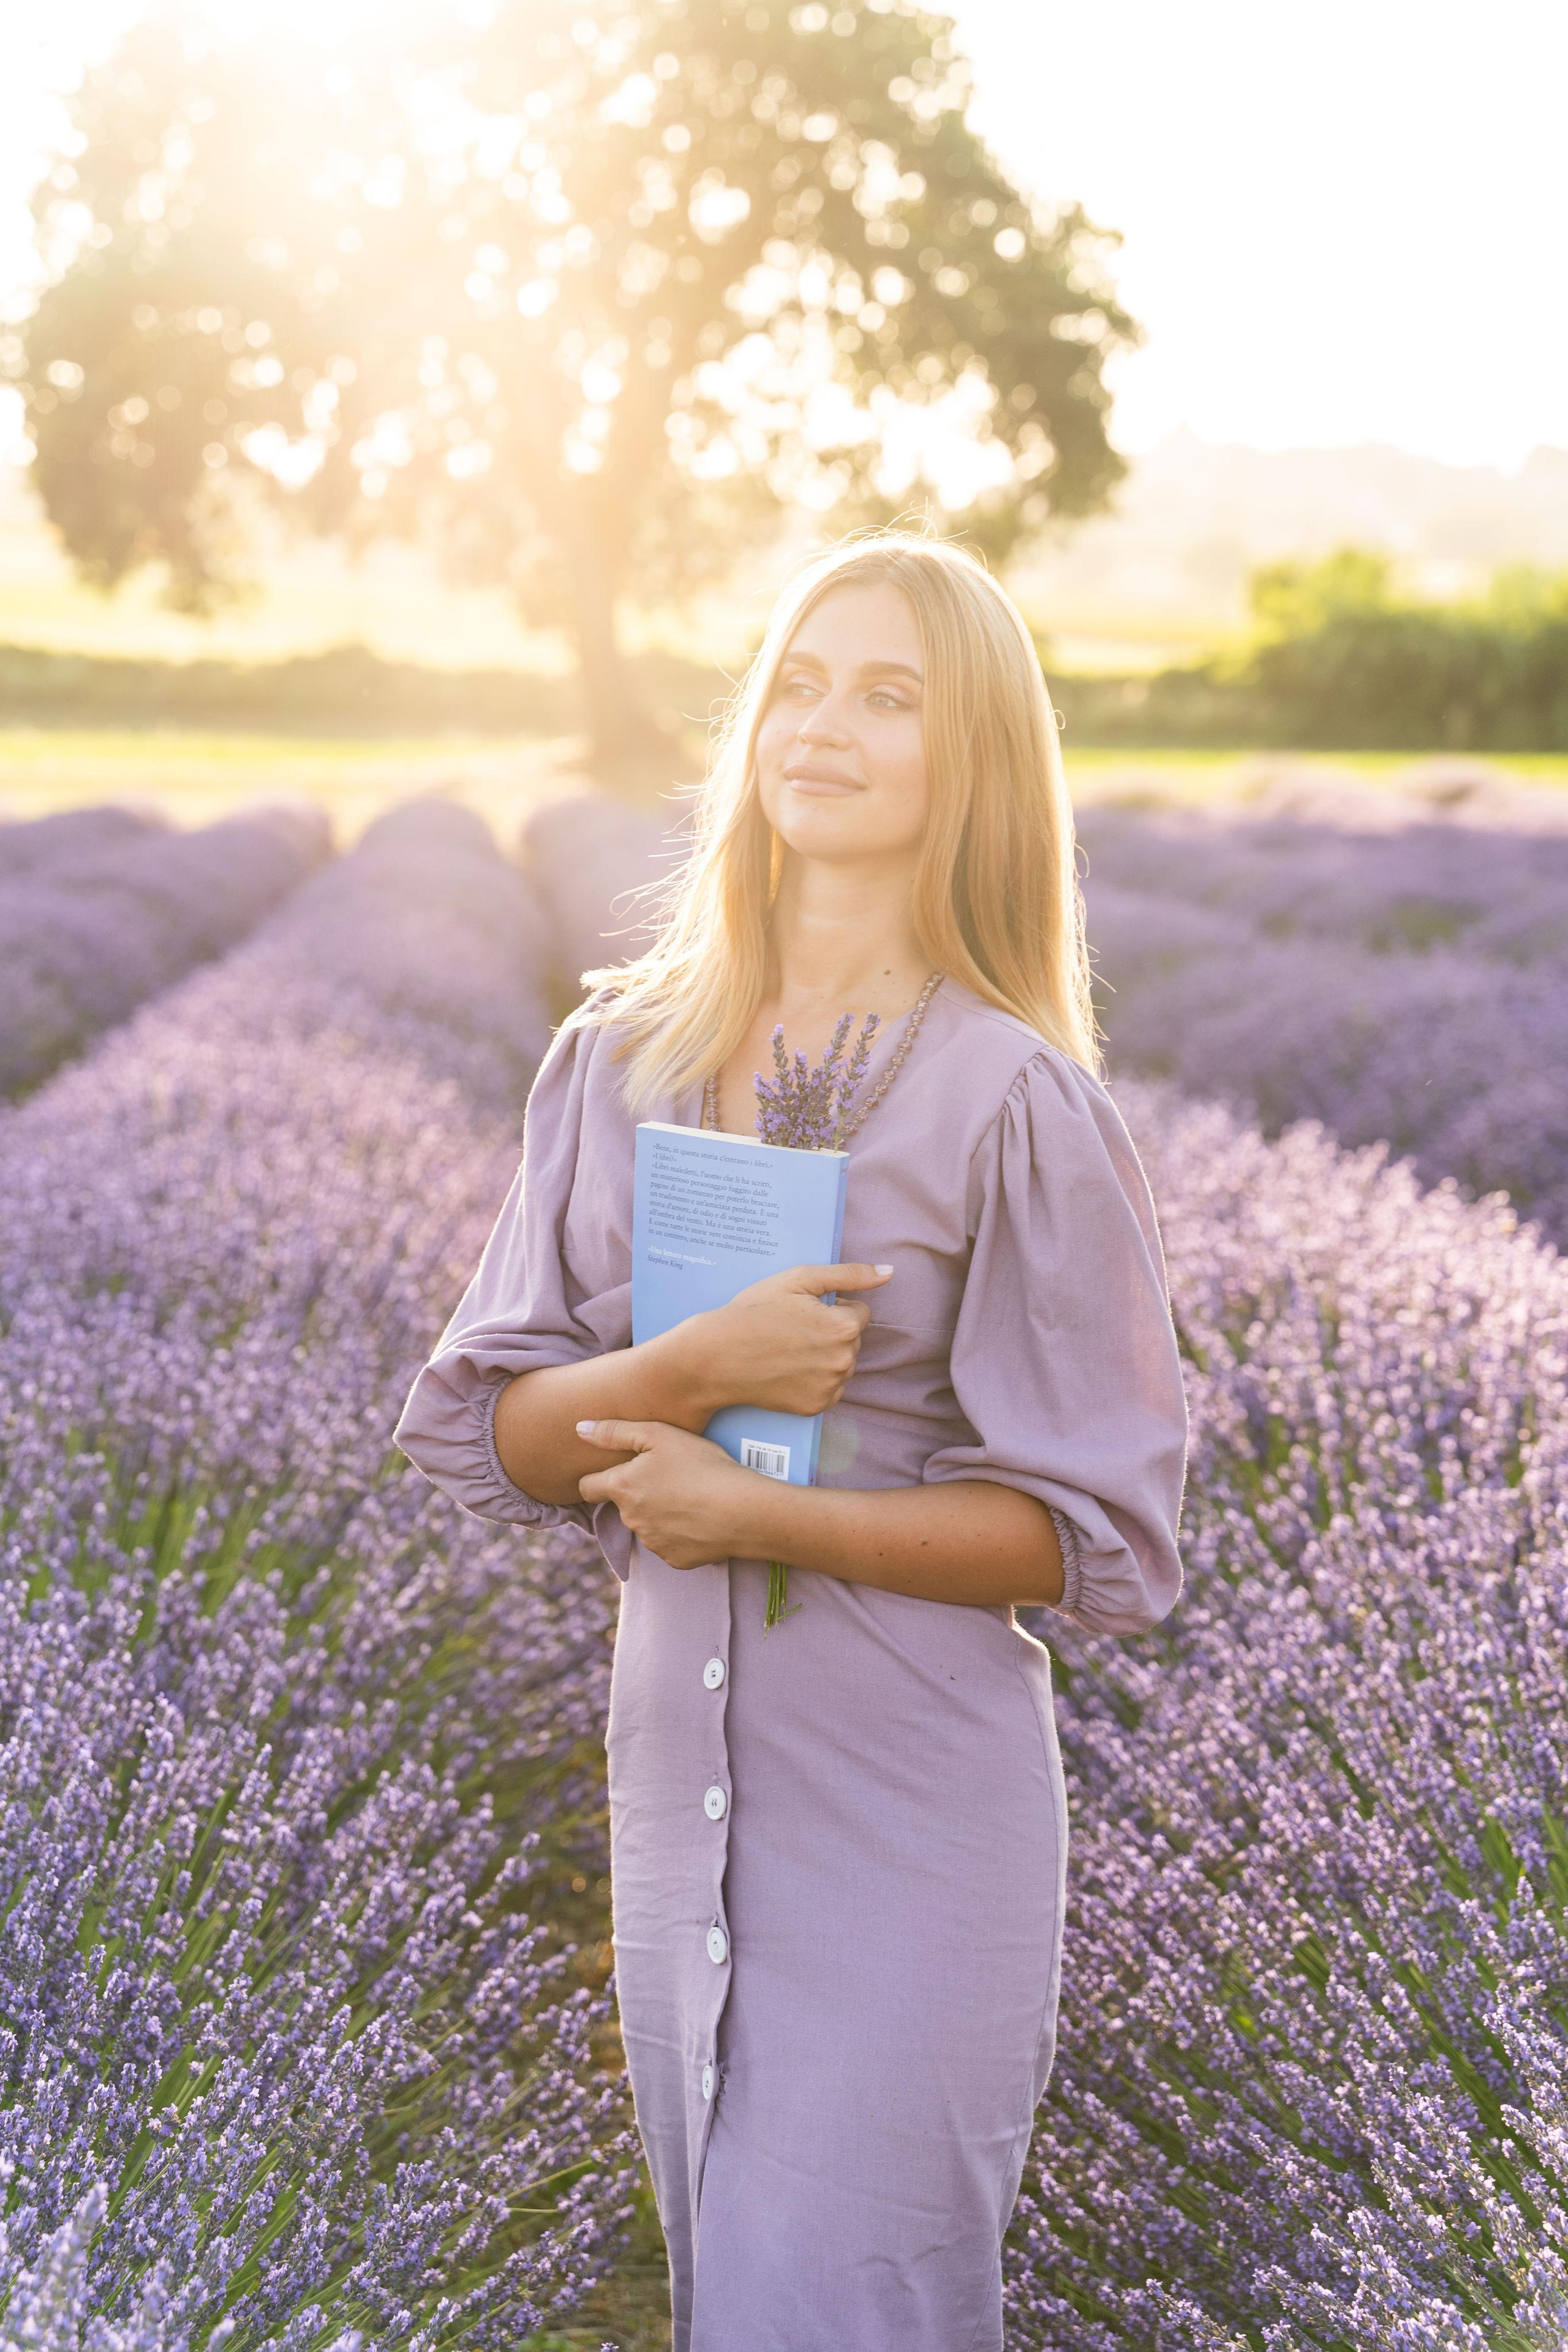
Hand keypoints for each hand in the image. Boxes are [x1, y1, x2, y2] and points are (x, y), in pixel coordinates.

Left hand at [576, 1419, 774, 1569]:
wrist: (743, 1511)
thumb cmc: (703, 1466)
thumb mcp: (660, 1435)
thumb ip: (615, 1431)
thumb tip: (579, 1429)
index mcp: (622, 1488)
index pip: (587, 1487)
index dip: (597, 1477)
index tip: (617, 1470)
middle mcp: (630, 1520)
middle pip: (621, 1505)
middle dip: (637, 1493)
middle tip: (670, 1476)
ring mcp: (652, 1543)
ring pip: (646, 1524)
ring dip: (658, 1512)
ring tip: (690, 1495)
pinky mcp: (675, 1560)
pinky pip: (669, 1543)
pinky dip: (679, 1532)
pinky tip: (700, 1517)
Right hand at [668, 1261, 891, 1418]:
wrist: (716, 1357)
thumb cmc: (754, 1312)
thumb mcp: (798, 1279)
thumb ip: (849, 1274)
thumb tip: (889, 1272)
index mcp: (844, 1327)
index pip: (859, 1312)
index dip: (831, 1307)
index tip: (802, 1311)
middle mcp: (844, 1361)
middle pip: (852, 1340)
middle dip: (831, 1332)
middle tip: (792, 1330)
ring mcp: (831, 1388)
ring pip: (842, 1364)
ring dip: (825, 1356)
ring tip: (788, 1350)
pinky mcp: (816, 1407)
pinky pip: (829, 1388)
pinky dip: (815, 1380)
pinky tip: (788, 1370)